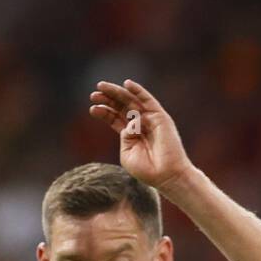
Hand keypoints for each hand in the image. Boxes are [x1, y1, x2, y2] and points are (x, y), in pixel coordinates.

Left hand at [89, 79, 192, 194]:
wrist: (167, 176)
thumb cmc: (148, 171)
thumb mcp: (128, 155)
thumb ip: (124, 137)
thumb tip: (130, 123)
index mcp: (131, 135)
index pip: (115, 118)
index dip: (104, 112)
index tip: (92, 108)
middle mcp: (141, 125)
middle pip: (121, 106)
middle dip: (107, 99)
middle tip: (93, 95)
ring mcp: (151, 120)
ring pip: (131, 101)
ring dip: (116, 92)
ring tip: (101, 86)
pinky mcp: (160, 118)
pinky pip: (148, 100)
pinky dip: (138, 91)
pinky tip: (127, 84)